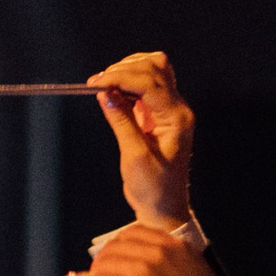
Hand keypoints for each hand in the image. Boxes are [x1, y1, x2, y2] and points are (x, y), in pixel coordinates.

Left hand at [62, 223, 234, 275]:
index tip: (114, 257)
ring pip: (104, 264)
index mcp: (175, 245)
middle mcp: (157, 252)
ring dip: (94, 275)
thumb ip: (177, 264)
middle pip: (115, 247)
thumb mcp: (198, 274)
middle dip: (105, 260)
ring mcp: (141, 270)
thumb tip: (155, 272)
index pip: (135, 233)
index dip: (119, 245)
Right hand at [87, 51, 193, 228]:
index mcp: (177, 119)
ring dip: (127, 71)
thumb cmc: (154, 190)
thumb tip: (106, 94)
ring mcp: (170, 110)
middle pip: (155, 67)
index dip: (121, 77)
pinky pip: (146, 87)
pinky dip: (128, 84)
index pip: (150, 83)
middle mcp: (177, 109)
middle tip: (98, 84)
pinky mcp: (159, 115)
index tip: (97, 83)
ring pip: (153, 71)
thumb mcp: (134, 157)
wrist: (165, 209)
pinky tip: (113, 93)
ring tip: (105, 85)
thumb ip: (121, 121)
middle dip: (124, 69)